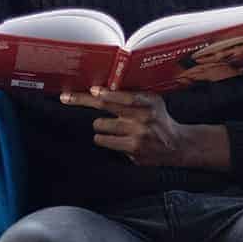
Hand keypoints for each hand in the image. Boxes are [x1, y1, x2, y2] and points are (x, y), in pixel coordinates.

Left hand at [61, 86, 198, 166]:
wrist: (177, 145)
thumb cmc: (159, 119)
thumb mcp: (152, 101)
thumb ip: (132, 95)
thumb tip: (101, 90)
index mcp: (149, 102)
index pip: (125, 96)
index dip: (107, 94)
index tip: (93, 91)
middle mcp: (143, 118)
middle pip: (105, 107)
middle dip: (81, 101)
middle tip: (65, 98)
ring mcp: (137, 136)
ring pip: (100, 126)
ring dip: (99, 126)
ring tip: (110, 127)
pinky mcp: (132, 151)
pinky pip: (105, 142)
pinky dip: (104, 139)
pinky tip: (115, 139)